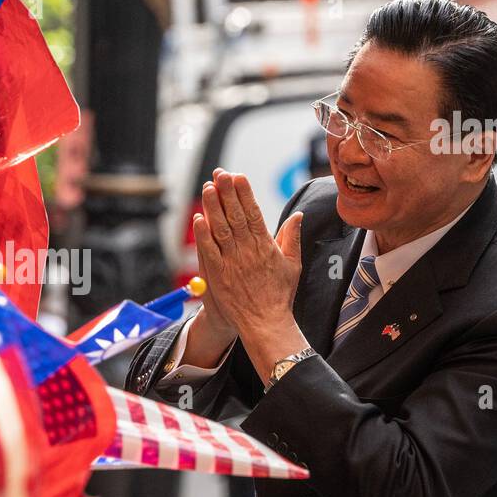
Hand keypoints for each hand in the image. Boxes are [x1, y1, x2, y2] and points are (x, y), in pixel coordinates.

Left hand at [194, 169, 307, 382]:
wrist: (266, 323)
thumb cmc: (279, 295)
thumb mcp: (292, 264)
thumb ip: (292, 237)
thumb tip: (298, 215)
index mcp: (266, 246)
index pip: (254, 213)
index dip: (245, 193)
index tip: (239, 176)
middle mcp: (248, 251)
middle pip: (236, 216)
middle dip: (227, 192)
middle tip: (220, 173)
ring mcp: (232, 262)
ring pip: (221, 229)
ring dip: (214, 207)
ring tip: (208, 188)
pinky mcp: (218, 275)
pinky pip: (208, 251)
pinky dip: (203, 235)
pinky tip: (198, 219)